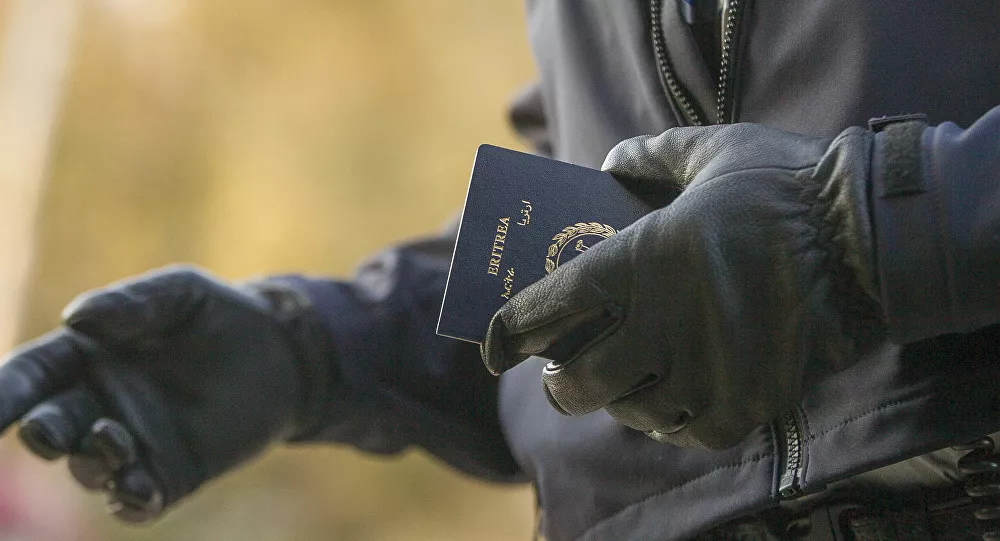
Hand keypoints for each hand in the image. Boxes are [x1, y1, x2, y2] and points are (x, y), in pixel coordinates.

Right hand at [0, 266, 331, 521]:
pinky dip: (131, 500)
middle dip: (42, 432)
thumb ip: (133, 302)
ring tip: (117, 441)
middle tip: (49, 431)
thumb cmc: (221, 314)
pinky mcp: (170, 475)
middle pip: (50, 427)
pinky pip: (136, 499)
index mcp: (86, 357)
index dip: (2, 392)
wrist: (283, 352)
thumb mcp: (182, 294)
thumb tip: (77, 317)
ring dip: (92, 462)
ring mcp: (132, 444)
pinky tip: (141, 490)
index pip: (29, 375)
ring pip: (89, 467)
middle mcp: (98, 406)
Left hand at [481, 123, 883, 449]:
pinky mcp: (743, 408)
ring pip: (627, 411)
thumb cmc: (785, 187)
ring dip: (615, 398)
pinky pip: (682, 432)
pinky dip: (668, 419)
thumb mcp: (713, 149)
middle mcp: (659, 328)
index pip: (544, 310)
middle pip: (575, 383)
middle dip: (557, 381)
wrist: (872, 238)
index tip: (493, 343)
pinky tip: (670, 400)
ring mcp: (702, 375)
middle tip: (560, 371)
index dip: (508, 331)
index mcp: (638, 263)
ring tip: (620, 382)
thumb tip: (608, 165)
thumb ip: (651, 154)